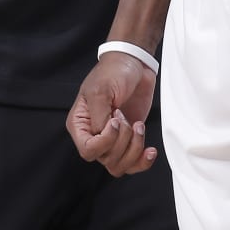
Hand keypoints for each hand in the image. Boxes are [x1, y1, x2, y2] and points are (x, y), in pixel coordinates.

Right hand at [66, 53, 158, 176]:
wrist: (134, 64)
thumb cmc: (114, 72)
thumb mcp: (102, 90)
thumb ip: (99, 117)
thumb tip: (104, 136)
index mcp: (80, 124)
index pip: (88, 150)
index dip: (105, 142)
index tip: (116, 120)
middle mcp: (94, 135)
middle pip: (106, 159)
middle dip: (122, 141)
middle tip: (125, 116)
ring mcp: (112, 139)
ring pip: (120, 165)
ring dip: (134, 149)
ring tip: (138, 126)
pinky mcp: (129, 140)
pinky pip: (133, 164)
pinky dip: (143, 161)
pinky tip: (150, 150)